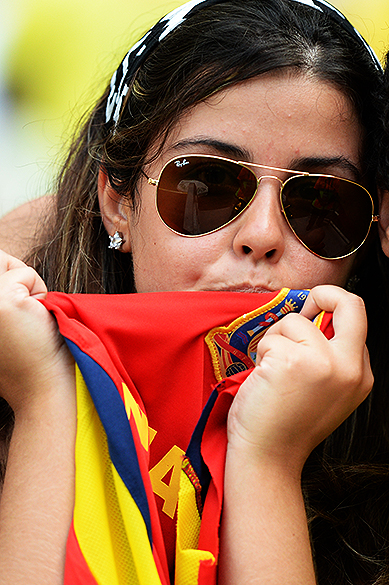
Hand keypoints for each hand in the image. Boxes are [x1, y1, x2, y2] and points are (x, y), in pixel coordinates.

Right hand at [0, 251, 73, 414]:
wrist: (42, 388)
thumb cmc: (27, 356)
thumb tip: (1, 258)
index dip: (5, 277)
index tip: (18, 309)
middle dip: (15, 278)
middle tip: (26, 311)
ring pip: (8, 263)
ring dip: (27, 286)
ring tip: (30, 316)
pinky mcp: (2, 302)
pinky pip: (26, 273)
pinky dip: (40, 291)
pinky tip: (37, 319)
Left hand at [227, 285, 372, 473]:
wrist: (267, 457)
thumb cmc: (286, 424)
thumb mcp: (325, 392)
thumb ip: (329, 357)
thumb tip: (314, 317)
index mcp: (360, 375)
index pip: (355, 321)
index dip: (327, 314)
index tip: (310, 319)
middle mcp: (349, 368)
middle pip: (350, 303)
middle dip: (325, 294)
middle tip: (306, 304)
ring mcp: (324, 363)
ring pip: (295, 320)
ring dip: (276, 339)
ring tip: (273, 370)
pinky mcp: (293, 361)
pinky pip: (272, 336)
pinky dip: (261, 352)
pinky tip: (264, 378)